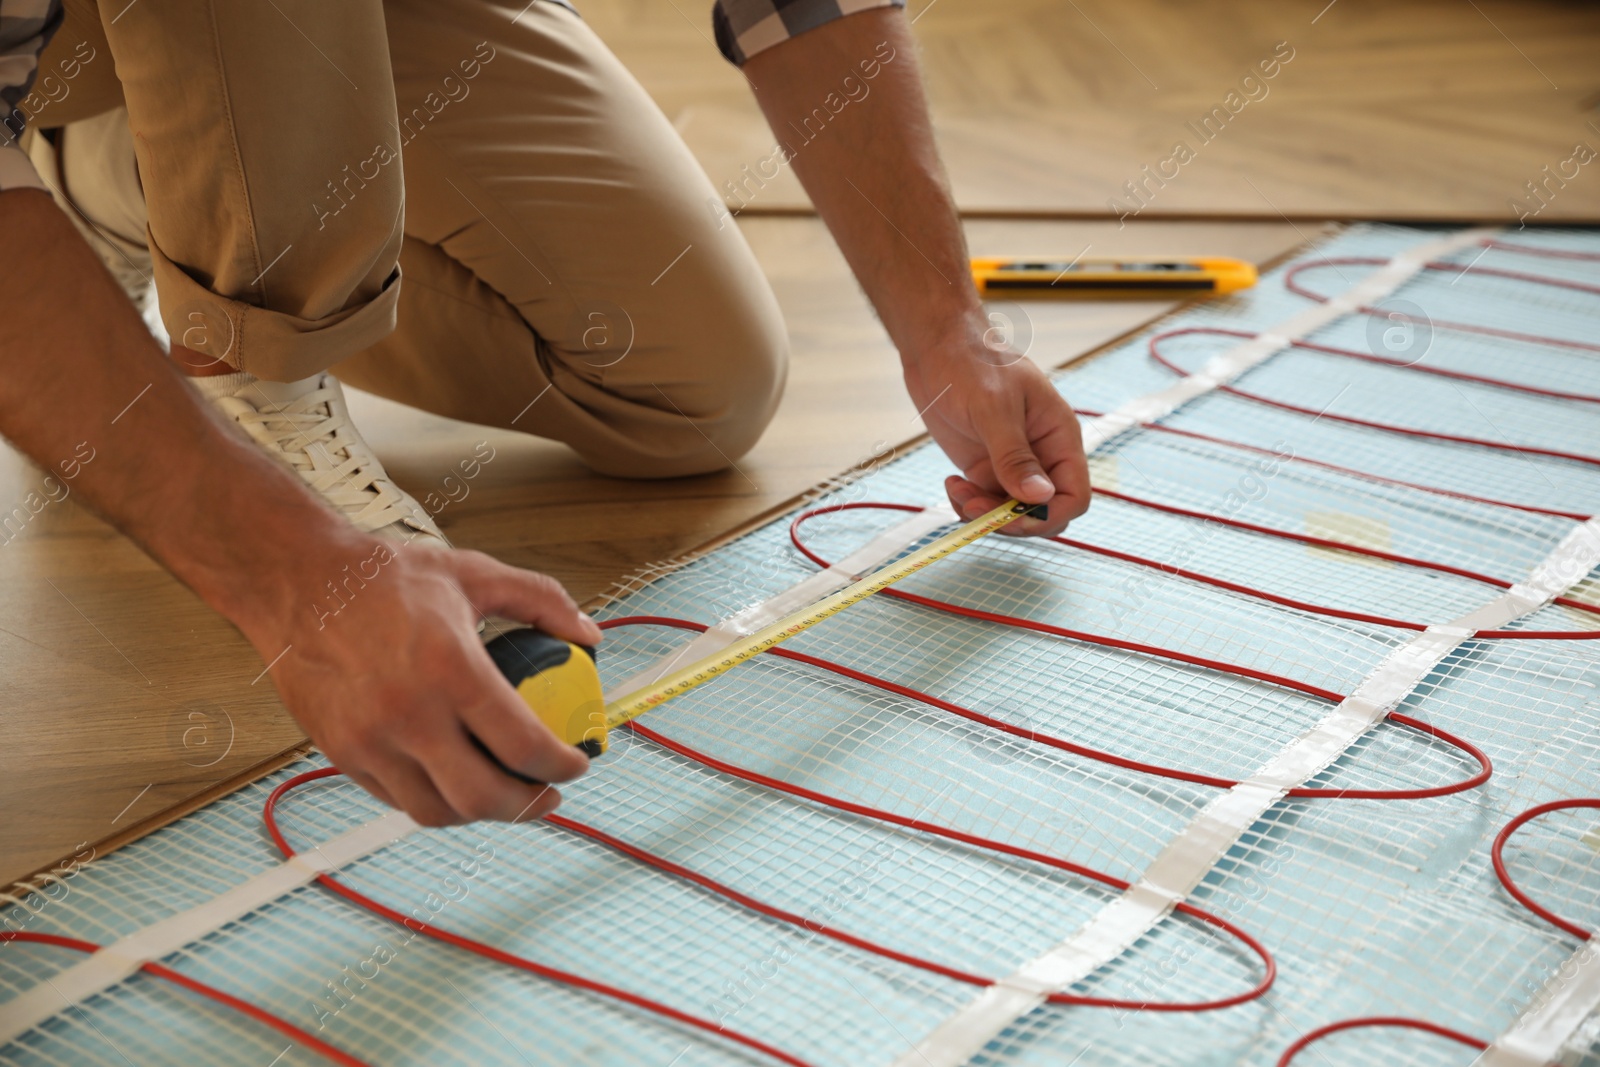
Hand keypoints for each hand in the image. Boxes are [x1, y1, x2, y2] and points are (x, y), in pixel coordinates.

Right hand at [245, 539, 599, 825]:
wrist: (296, 581)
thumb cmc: (383, 577)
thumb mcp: (474, 573)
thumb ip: (541, 600)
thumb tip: (589, 635)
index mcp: (450, 668)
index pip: (522, 746)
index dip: (562, 766)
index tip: (577, 765)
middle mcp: (408, 714)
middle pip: (483, 797)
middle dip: (529, 806)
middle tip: (548, 794)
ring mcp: (369, 741)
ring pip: (437, 811)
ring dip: (480, 812)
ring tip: (503, 793)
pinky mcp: (341, 753)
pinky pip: (398, 798)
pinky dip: (434, 799)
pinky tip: (453, 778)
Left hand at [904, 328, 1090, 536]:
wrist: (938, 347)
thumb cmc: (973, 362)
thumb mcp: (994, 407)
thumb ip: (1015, 455)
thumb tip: (1039, 497)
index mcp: (1059, 437)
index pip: (1074, 495)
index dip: (1050, 515)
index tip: (1014, 517)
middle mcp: (1041, 456)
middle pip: (1044, 512)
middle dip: (1012, 521)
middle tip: (975, 507)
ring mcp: (1012, 464)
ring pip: (1012, 514)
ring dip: (984, 515)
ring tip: (957, 491)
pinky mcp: (985, 467)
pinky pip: (986, 503)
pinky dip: (968, 505)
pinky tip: (951, 485)